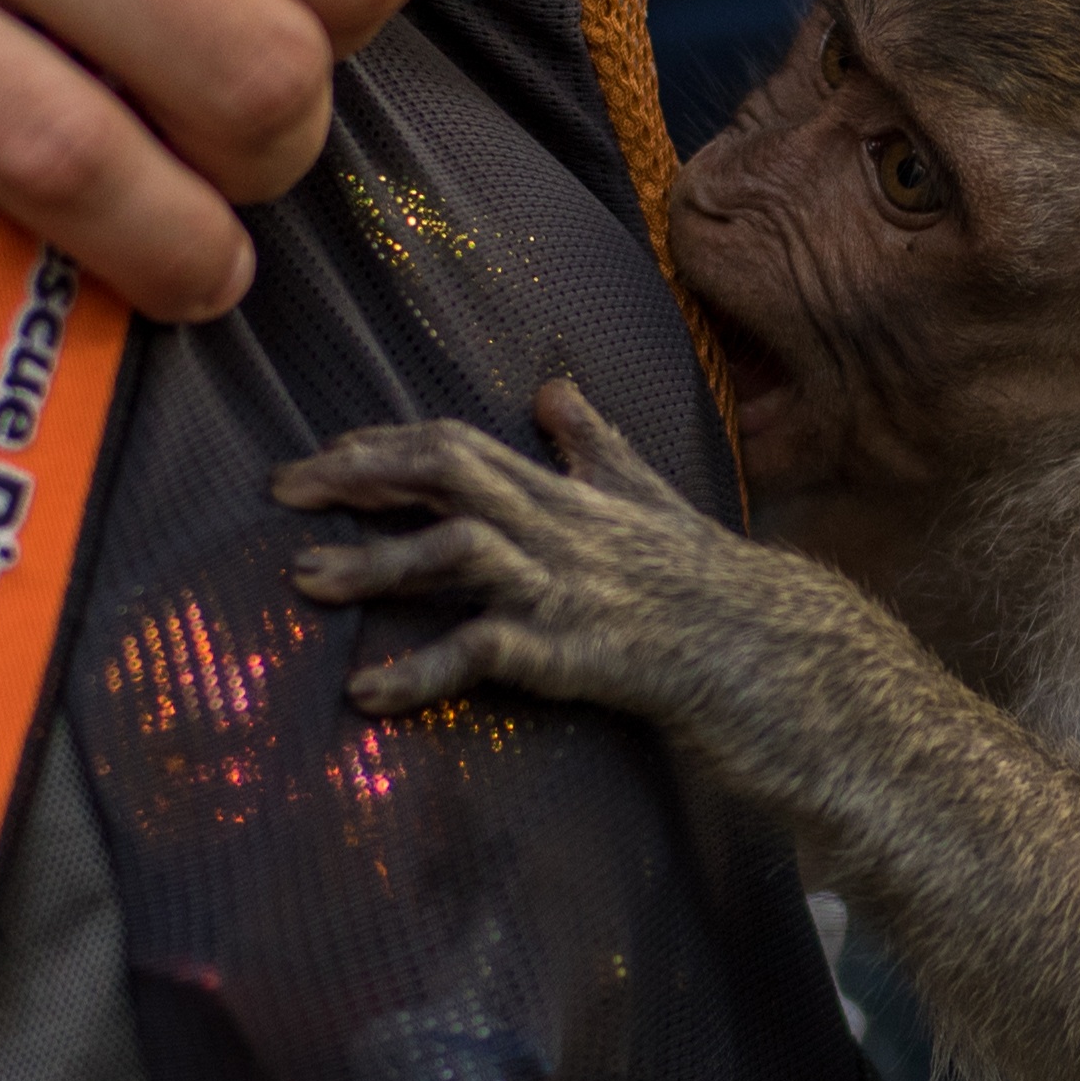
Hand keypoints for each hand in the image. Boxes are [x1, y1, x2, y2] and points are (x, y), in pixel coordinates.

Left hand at [275, 378, 735, 714]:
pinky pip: (488, 652)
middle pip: (450, 472)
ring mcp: (573, 589)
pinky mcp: (581, 655)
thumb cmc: (724, 594)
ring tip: (302, 581)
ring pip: (460, 550)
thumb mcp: (654, 505)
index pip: (464, 444)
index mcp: (574, 495)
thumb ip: (597, 449)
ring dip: (375, 563)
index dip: (386, 445)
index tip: (320, 458)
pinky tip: (368, 693)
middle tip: (284, 490)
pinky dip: (420, 669)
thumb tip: (554, 388)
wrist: (795, 664)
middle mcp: (567, 529)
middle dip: (360, 476)